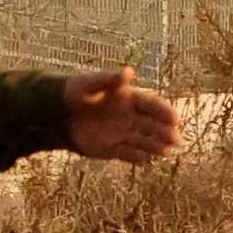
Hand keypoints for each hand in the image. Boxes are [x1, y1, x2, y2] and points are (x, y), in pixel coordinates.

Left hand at [62, 63, 180, 162]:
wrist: (56, 115)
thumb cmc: (74, 94)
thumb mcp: (89, 84)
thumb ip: (109, 80)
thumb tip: (129, 72)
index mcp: (128, 98)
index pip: (152, 104)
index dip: (164, 112)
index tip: (175, 120)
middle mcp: (129, 116)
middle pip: (152, 125)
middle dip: (165, 132)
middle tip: (176, 140)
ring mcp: (122, 133)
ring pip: (144, 141)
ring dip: (155, 146)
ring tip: (165, 152)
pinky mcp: (112, 148)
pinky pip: (128, 154)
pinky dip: (137, 157)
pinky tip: (145, 160)